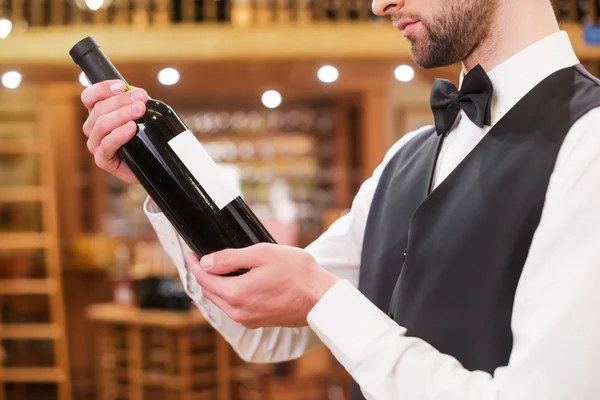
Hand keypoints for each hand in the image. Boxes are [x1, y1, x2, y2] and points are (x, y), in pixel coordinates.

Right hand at [80, 79, 148, 183]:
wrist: (151, 163)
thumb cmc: (143, 136)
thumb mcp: (140, 113)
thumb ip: (134, 100)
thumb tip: (135, 91)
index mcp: (96, 113)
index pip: (89, 96)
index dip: (103, 89)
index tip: (122, 86)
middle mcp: (92, 127)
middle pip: (99, 109)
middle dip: (122, 101)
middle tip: (141, 99)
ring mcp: (95, 144)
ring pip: (102, 124)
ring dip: (122, 115)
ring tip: (140, 110)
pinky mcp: (102, 160)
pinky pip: (107, 145)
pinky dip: (119, 135)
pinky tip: (132, 128)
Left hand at [186, 243, 340, 328]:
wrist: (320, 297)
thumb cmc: (297, 273)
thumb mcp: (262, 254)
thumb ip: (230, 258)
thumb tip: (207, 262)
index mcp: (237, 293)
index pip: (204, 278)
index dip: (194, 263)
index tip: (190, 253)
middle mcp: (238, 311)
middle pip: (209, 292)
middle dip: (202, 274)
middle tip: (200, 258)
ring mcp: (248, 319)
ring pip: (221, 301)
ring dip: (215, 285)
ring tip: (217, 268)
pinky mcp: (257, 321)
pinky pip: (234, 307)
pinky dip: (229, 294)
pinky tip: (236, 282)